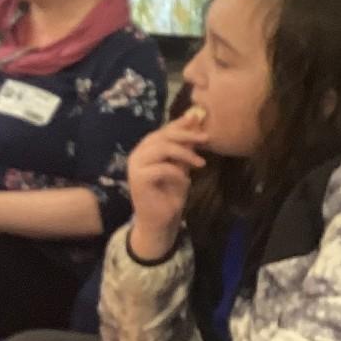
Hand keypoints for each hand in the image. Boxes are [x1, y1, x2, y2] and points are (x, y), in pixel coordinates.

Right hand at [126, 109, 207, 257]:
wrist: (159, 221)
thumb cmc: (169, 194)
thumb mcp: (181, 166)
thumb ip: (184, 148)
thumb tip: (194, 123)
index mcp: (146, 149)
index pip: (163, 131)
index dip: (180, 124)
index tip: (199, 120)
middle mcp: (137, 154)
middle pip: (162, 136)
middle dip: (185, 135)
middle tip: (205, 138)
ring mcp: (135, 166)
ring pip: (161, 148)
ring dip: (184, 153)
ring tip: (200, 162)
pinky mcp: (138, 179)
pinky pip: (161, 168)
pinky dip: (176, 172)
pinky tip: (186, 180)